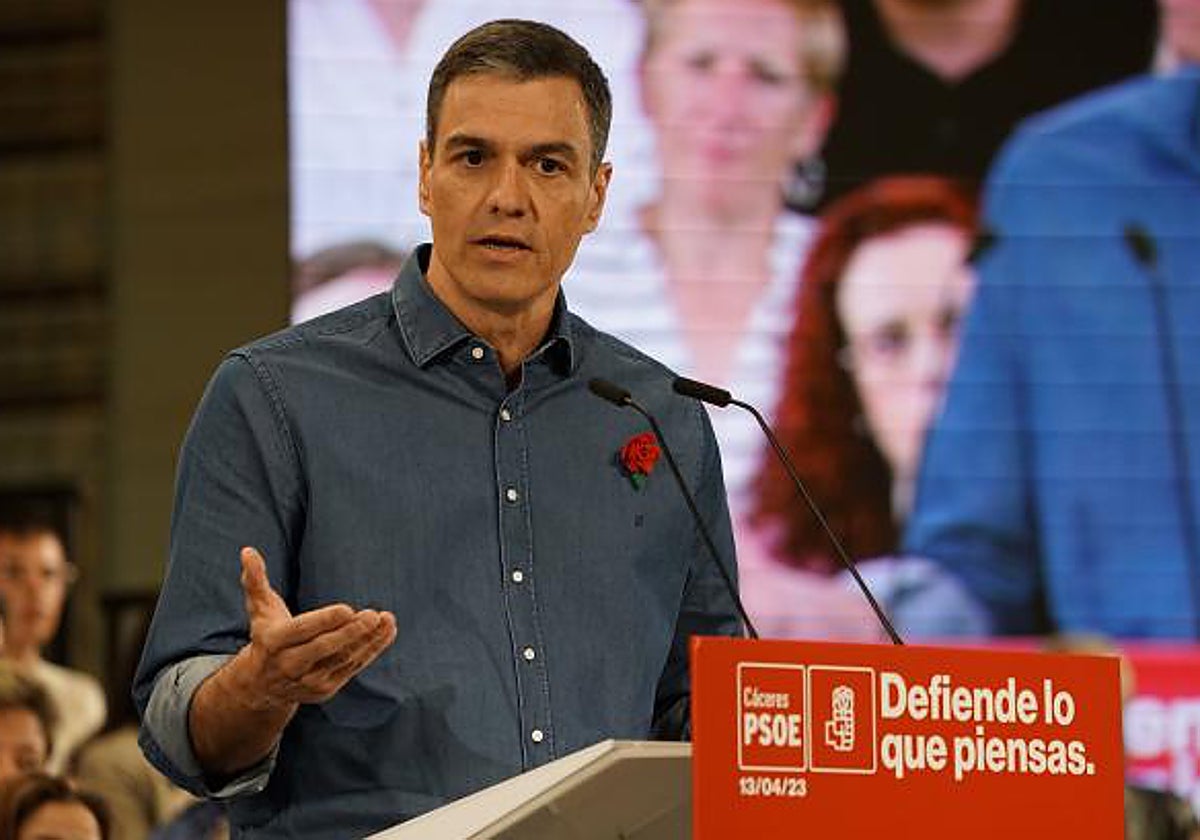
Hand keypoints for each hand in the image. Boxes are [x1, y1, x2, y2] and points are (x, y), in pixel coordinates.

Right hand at [231, 546, 397, 709]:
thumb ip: (255, 580)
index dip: (324, 621)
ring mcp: (309, 681)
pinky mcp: (325, 689)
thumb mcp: (259, 608)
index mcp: (273, 642)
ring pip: (343, 659)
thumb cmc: (266, 634)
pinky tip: (387, 631)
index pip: (302, 631)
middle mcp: (290, 665)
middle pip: (325, 648)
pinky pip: (352, 668)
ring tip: (387, 620)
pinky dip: (372, 650)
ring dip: (368, 640)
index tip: (347, 609)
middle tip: (373, 615)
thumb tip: (248, 550)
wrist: (261, 685)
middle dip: (350, 633)